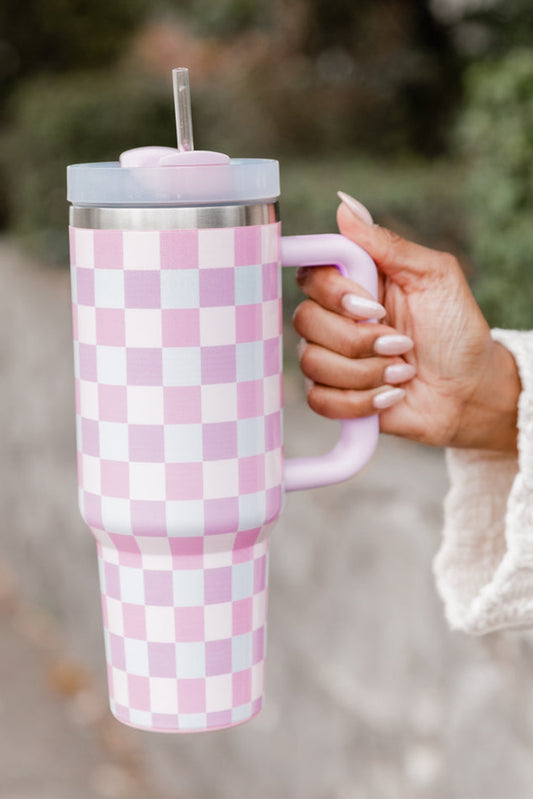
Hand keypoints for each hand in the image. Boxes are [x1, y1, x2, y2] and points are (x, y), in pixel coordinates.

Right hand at [293, 192, 519, 451]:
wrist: (469, 390)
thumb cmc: (456, 330)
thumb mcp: (434, 276)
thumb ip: (387, 244)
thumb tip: (345, 206)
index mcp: (354, 283)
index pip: (309, 274)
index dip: (330, 291)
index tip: (368, 304)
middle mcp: (335, 318)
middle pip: (305, 320)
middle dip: (358, 338)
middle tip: (399, 342)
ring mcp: (332, 358)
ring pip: (312, 363)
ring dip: (366, 371)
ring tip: (401, 369)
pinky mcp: (335, 396)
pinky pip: (320, 400)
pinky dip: (360, 401)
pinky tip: (389, 395)